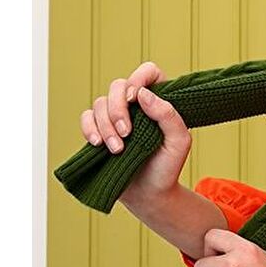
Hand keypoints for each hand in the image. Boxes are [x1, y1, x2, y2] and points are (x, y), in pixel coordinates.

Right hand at [79, 60, 192, 204]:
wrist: (150, 194)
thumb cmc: (167, 167)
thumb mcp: (179, 142)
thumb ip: (168, 115)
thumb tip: (143, 94)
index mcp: (158, 102)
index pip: (149, 72)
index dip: (139, 78)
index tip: (136, 99)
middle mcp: (136, 105)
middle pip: (118, 85)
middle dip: (118, 109)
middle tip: (127, 134)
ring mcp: (116, 117)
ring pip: (100, 103)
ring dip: (106, 126)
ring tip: (118, 149)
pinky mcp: (100, 130)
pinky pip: (86, 117)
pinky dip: (89, 128)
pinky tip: (98, 144)